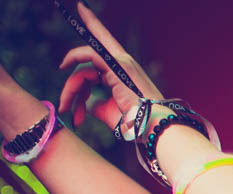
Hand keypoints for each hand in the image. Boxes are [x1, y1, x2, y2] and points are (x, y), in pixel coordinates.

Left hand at [57, 2, 164, 129]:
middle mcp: (126, 63)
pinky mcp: (117, 66)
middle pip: (100, 44)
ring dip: (71, 86)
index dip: (98, 31)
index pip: (109, 49)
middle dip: (91, 20)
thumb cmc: (137, 124)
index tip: (86, 14)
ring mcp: (122, 63)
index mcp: (127, 73)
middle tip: (79, 5)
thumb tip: (85, 102)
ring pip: (86, 62)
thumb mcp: (111, 112)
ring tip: (66, 107)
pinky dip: (74, 59)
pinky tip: (64, 67)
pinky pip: (89, 56)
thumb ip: (95, 103)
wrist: (153, 126)